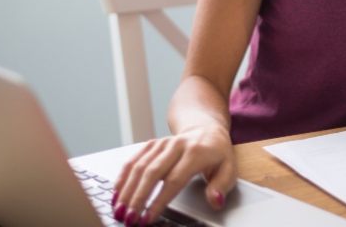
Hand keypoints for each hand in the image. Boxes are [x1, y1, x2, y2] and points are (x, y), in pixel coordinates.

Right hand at [110, 125, 235, 225]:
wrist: (206, 128)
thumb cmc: (217, 153)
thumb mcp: (229, 169)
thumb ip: (221, 186)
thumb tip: (215, 201)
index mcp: (196, 152)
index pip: (174, 179)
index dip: (159, 200)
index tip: (148, 218)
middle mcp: (176, 145)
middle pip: (152, 172)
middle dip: (138, 198)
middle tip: (128, 219)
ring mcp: (161, 143)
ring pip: (139, 166)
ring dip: (126, 190)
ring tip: (118, 210)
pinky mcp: (151, 144)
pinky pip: (133, 159)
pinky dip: (123, 177)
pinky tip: (116, 193)